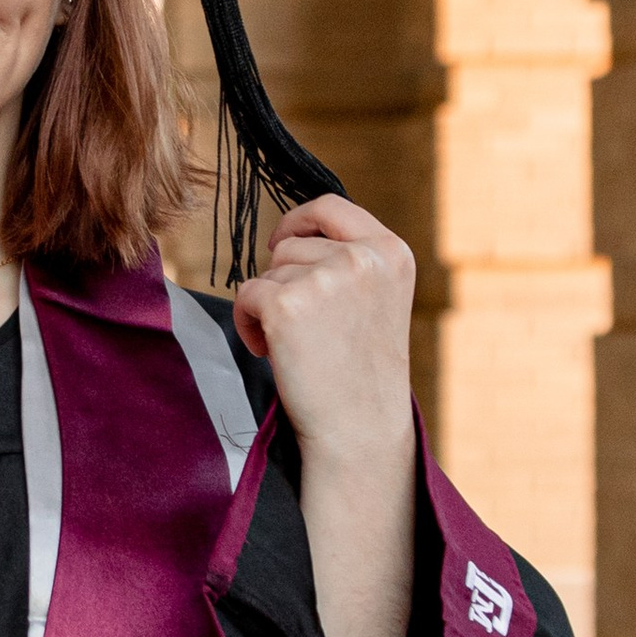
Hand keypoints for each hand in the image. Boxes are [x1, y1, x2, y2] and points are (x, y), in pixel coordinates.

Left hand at [229, 196, 414, 468]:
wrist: (360, 430)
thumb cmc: (363, 374)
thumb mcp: (379, 301)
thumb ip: (351, 263)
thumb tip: (289, 237)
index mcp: (391, 252)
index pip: (330, 206)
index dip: (298, 221)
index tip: (280, 242)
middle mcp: (362, 257)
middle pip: (291, 244)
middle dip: (284, 281)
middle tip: (302, 328)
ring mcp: (324, 277)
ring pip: (268, 271)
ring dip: (268, 304)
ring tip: (295, 345)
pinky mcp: (286, 303)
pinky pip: (245, 296)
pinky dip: (248, 324)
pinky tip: (272, 353)